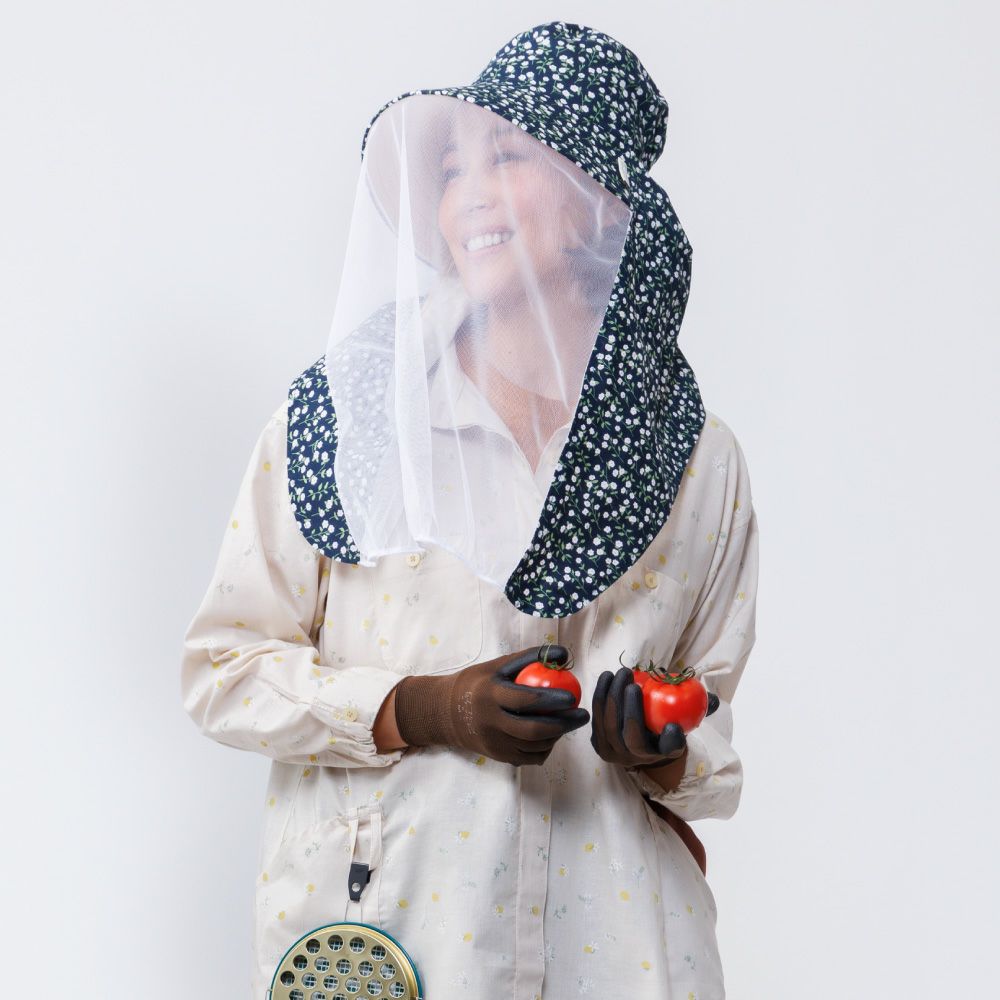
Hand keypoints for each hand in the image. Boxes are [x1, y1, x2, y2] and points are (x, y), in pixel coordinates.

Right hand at [394, 644, 589, 766]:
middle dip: (564, 725)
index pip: (527, 700)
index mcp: (491, 695)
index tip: (573, 697)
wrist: (444, 713)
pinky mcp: (497, 757)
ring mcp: (494, 744)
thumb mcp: (497, 665)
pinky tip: (552, 736)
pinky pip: (529, 757)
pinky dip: (545, 748)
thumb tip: (563, 654)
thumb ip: (529, 659)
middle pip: (534, 730)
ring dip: (557, 736)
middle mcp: (491, 722)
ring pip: (534, 747)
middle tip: (582, 715)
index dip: (553, 700)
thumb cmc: (477, 683)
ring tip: (569, 723)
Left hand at [590, 665, 718, 770]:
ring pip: (608, 724)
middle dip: (626, 704)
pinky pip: (596, 719)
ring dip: (610, 695)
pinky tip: (606, 678)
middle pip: (628, 733)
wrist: (641, 745)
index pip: (665, 750)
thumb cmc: (664, 727)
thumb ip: (699, 712)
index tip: (674, 725)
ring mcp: (612, 753)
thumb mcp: (684, 723)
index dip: (671, 740)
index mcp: (659, 755)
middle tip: (630, 679)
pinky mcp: (598, 743)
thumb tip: (713, 701)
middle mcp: (633, 759)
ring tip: (619, 673)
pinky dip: (600, 697)